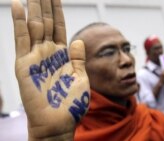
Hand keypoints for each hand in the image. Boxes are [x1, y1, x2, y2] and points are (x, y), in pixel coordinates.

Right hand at [11, 0, 89, 139]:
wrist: (58, 122)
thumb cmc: (71, 104)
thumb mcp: (81, 77)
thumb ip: (78, 59)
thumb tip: (80, 41)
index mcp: (62, 55)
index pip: (58, 26)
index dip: (57, 11)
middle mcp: (48, 53)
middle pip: (45, 22)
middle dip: (44, 4)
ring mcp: (35, 57)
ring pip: (33, 25)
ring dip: (33, 7)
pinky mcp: (24, 65)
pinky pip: (21, 39)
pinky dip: (19, 22)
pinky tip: (18, 6)